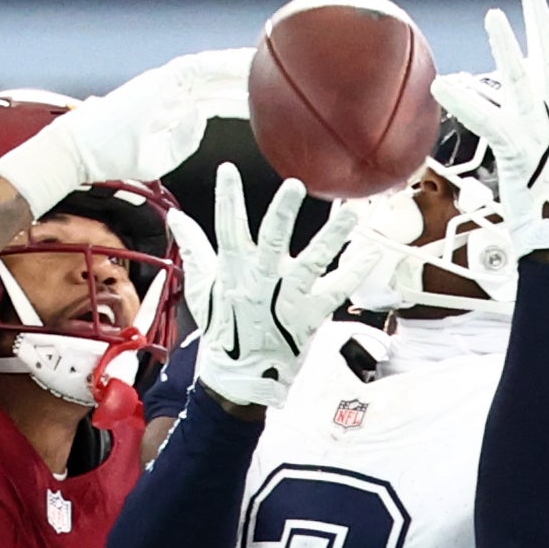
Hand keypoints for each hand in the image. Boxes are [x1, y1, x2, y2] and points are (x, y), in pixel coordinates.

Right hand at [0, 48, 251, 209]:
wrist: (83, 151)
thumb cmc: (115, 158)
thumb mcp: (160, 157)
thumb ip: (184, 140)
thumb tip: (199, 118)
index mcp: (176, 107)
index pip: (218, 98)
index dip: (243, 96)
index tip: (272, 98)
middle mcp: (174, 90)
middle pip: (221, 80)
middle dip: (250, 76)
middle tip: (282, 74)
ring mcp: (167, 83)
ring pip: (213, 69)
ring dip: (241, 66)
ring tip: (270, 63)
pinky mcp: (159, 81)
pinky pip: (197, 68)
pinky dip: (221, 65)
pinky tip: (243, 64)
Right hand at [193, 167, 362, 414]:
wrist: (240, 377)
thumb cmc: (223, 329)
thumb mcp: (201, 288)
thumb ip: (194, 249)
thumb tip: (177, 218)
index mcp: (234, 270)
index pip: (228, 228)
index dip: (227, 199)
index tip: (227, 170)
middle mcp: (262, 281)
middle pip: (272, 241)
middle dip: (282, 214)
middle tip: (294, 186)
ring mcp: (288, 298)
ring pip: (313, 262)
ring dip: (333, 237)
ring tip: (351, 214)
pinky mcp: (310, 315)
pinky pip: (336, 291)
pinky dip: (354, 272)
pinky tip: (371, 252)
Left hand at [432, 0, 548, 257]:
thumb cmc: (545, 203)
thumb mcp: (541, 159)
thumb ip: (528, 132)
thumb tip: (509, 121)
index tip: (539, 6)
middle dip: (541, 25)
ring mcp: (540, 135)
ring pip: (522, 81)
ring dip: (507, 47)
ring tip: (493, 17)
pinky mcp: (519, 153)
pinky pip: (491, 121)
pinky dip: (467, 103)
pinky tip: (444, 86)